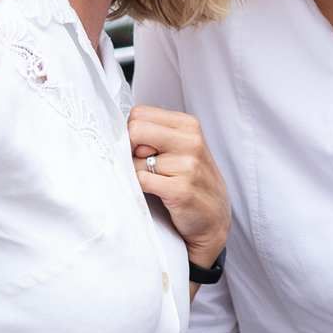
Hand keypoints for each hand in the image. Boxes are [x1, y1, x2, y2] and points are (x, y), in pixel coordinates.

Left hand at [128, 106, 228, 266]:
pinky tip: (157, 194)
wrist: (214, 218)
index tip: (140, 149)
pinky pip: (142, 181)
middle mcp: (191, 141)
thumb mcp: (181, 147)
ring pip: (136, 161)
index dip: (132, 133)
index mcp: (188, 125)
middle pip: (135, 130)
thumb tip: (118, 133)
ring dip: (138, 174)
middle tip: (143, 166)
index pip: (139, 114)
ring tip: (157, 183)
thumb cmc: (191, 180)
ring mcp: (188, 166)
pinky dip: (141, 189)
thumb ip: (155, 134)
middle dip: (130, 150)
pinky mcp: (181, 191)